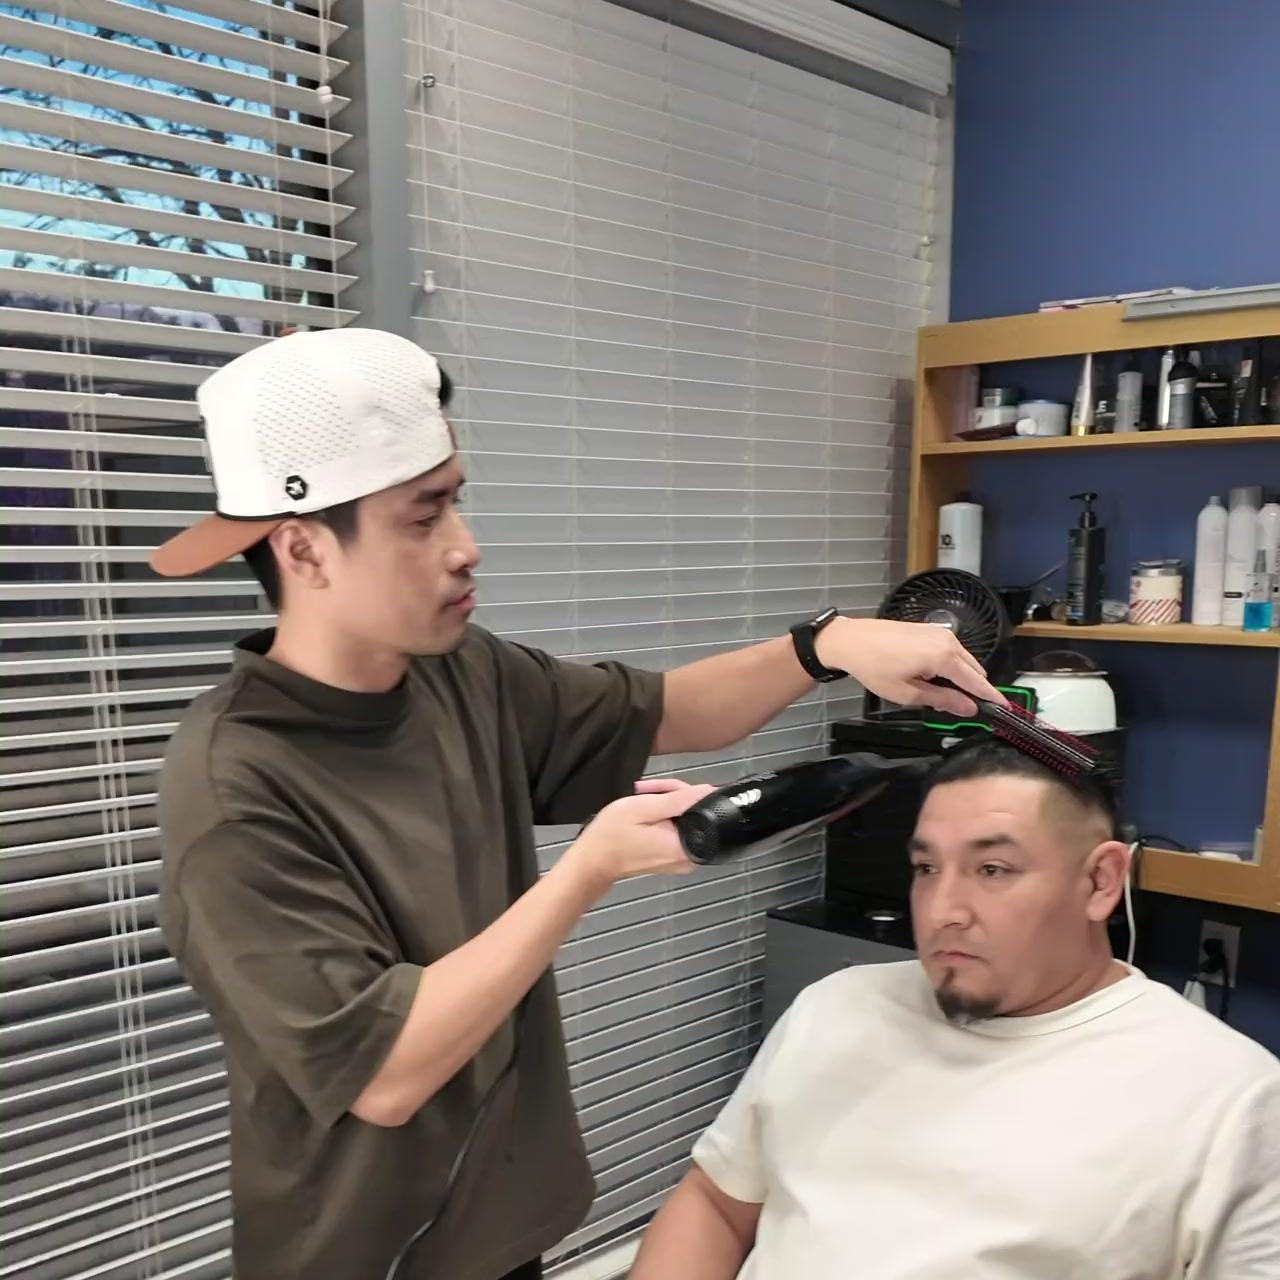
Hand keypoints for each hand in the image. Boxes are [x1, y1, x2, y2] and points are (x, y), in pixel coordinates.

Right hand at [566, 779, 714, 895]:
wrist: (591, 861)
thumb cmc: (611, 836)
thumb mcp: (643, 808)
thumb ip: (679, 800)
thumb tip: (707, 792)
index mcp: (686, 848)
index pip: (699, 807)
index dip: (681, 791)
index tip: (659, 789)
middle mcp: (689, 859)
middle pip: (693, 814)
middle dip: (671, 797)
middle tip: (645, 791)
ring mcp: (680, 861)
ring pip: (683, 820)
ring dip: (664, 806)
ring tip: (641, 799)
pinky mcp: (670, 860)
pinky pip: (675, 832)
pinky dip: (662, 819)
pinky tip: (643, 814)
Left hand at [815, 617, 1005, 716]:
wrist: (850, 641)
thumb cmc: (874, 668)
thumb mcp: (907, 693)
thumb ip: (942, 700)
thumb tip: (969, 708)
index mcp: (944, 657)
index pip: (977, 682)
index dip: (991, 698)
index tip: (1005, 710)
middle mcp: (948, 641)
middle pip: (975, 670)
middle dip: (973, 690)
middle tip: (960, 709)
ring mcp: (940, 632)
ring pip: (964, 661)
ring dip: (960, 678)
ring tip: (939, 694)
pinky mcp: (930, 630)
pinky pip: (951, 651)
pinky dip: (950, 666)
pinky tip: (931, 677)